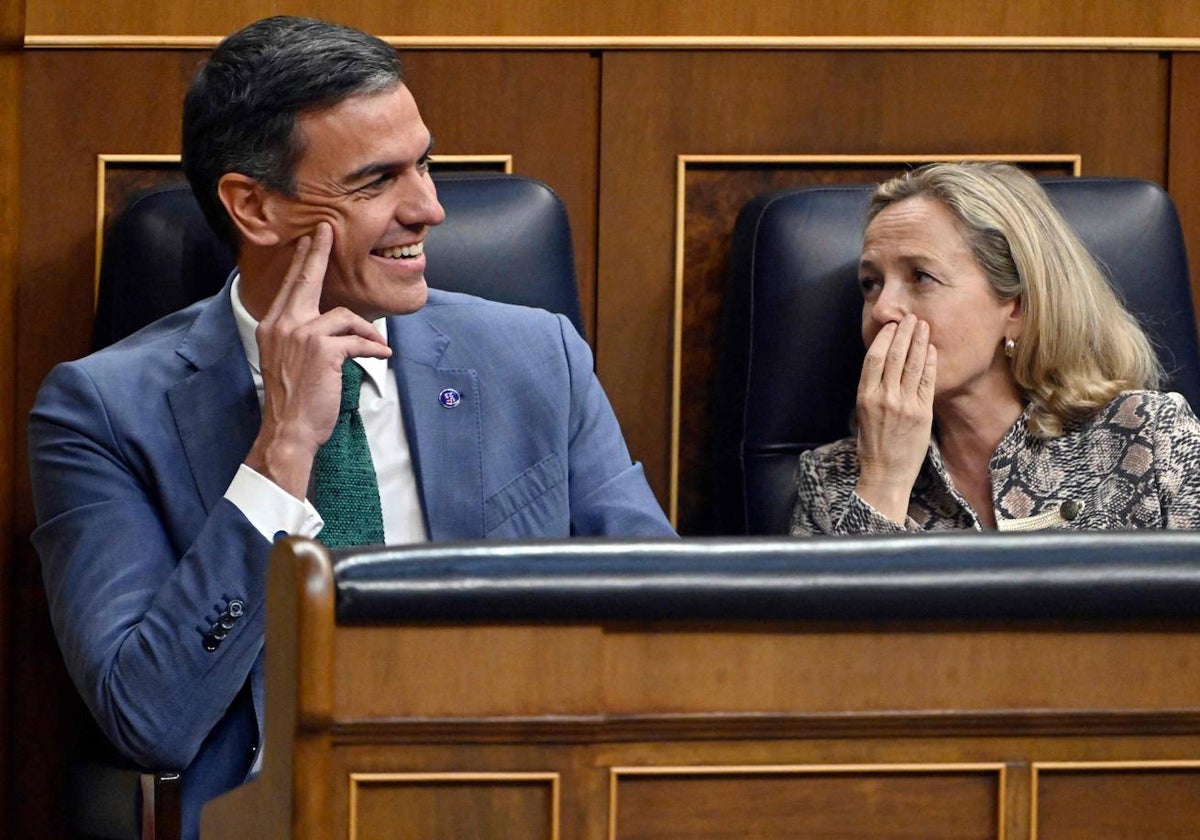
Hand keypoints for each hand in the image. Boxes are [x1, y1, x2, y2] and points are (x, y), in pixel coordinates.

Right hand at [244, 223, 391, 497]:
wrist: (288, 429)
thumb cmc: (293, 400)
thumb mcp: (288, 361)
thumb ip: (300, 336)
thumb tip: (329, 322)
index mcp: (272, 326)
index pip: (289, 287)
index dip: (302, 262)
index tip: (310, 240)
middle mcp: (282, 325)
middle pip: (306, 281)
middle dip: (318, 254)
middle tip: (328, 232)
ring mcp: (301, 335)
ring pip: (343, 315)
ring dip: (365, 330)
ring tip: (376, 346)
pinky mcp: (323, 350)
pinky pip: (357, 339)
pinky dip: (373, 347)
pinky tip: (381, 354)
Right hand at [854, 314, 936, 523]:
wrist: (886, 473)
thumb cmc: (872, 445)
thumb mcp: (863, 414)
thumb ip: (873, 390)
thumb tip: (883, 364)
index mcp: (865, 397)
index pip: (873, 358)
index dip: (884, 338)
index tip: (892, 326)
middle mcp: (883, 398)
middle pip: (894, 356)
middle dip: (904, 333)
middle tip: (911, 318)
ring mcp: (904, 405)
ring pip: (911, 365)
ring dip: (919, 342)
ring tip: (923, 326)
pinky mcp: (922, 413)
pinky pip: (926, 381)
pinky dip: (929, 363)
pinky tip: (931, 349)